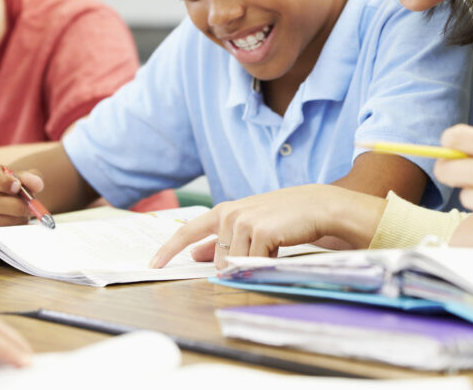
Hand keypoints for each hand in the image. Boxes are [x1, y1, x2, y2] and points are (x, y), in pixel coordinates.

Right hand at [0, 161, 43, 230]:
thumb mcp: (19, 176)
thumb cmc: (10, 184)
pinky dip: (8, 231)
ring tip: (24, 216)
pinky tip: (17, 224)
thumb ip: (29, 177)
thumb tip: (37, 184)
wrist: (1, 196)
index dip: (1, 181)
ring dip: (13, 220)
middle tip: (30, 208)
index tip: (18, 187)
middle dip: (15, 207)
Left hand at [149, 185, 386, 269]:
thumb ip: (222, 238)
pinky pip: (254, 263)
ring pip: (235, 263)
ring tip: (274, 244)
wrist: (319, 206)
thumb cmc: (286, 216)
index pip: (189, 231)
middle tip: (263, 248)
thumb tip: (198, 255)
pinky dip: (267, 262)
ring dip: (254, 261)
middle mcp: (230, 213)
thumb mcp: (250, 223)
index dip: (169, 249)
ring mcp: (243, 221)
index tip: (153, 265)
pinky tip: (281, 247)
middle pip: (218, 258)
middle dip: (236, 263)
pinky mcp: (259, 231)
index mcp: (226, 210)